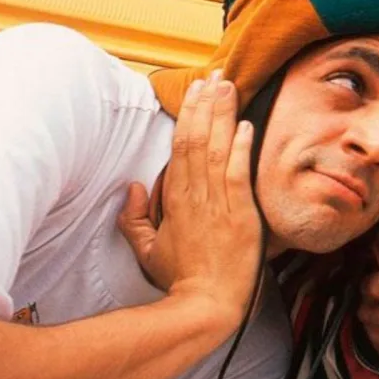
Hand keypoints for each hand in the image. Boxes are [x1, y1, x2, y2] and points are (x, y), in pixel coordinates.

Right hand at [117, 73, 262, 324]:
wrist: (207, 303)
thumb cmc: (180, 278)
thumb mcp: (146, 250)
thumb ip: (132, 219)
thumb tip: (132, 187)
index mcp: (174, 199)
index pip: (180, 146)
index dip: (189, 114)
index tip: (196, 90)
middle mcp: (195, 194)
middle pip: (199, 138)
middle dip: (208, 103)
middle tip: (216, 75)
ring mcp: (219, 202)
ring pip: (218, 149)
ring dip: (225, 115)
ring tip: (230, 86)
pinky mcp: (241, 213)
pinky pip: (239, 173)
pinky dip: (242, 148)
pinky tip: (247, 125)